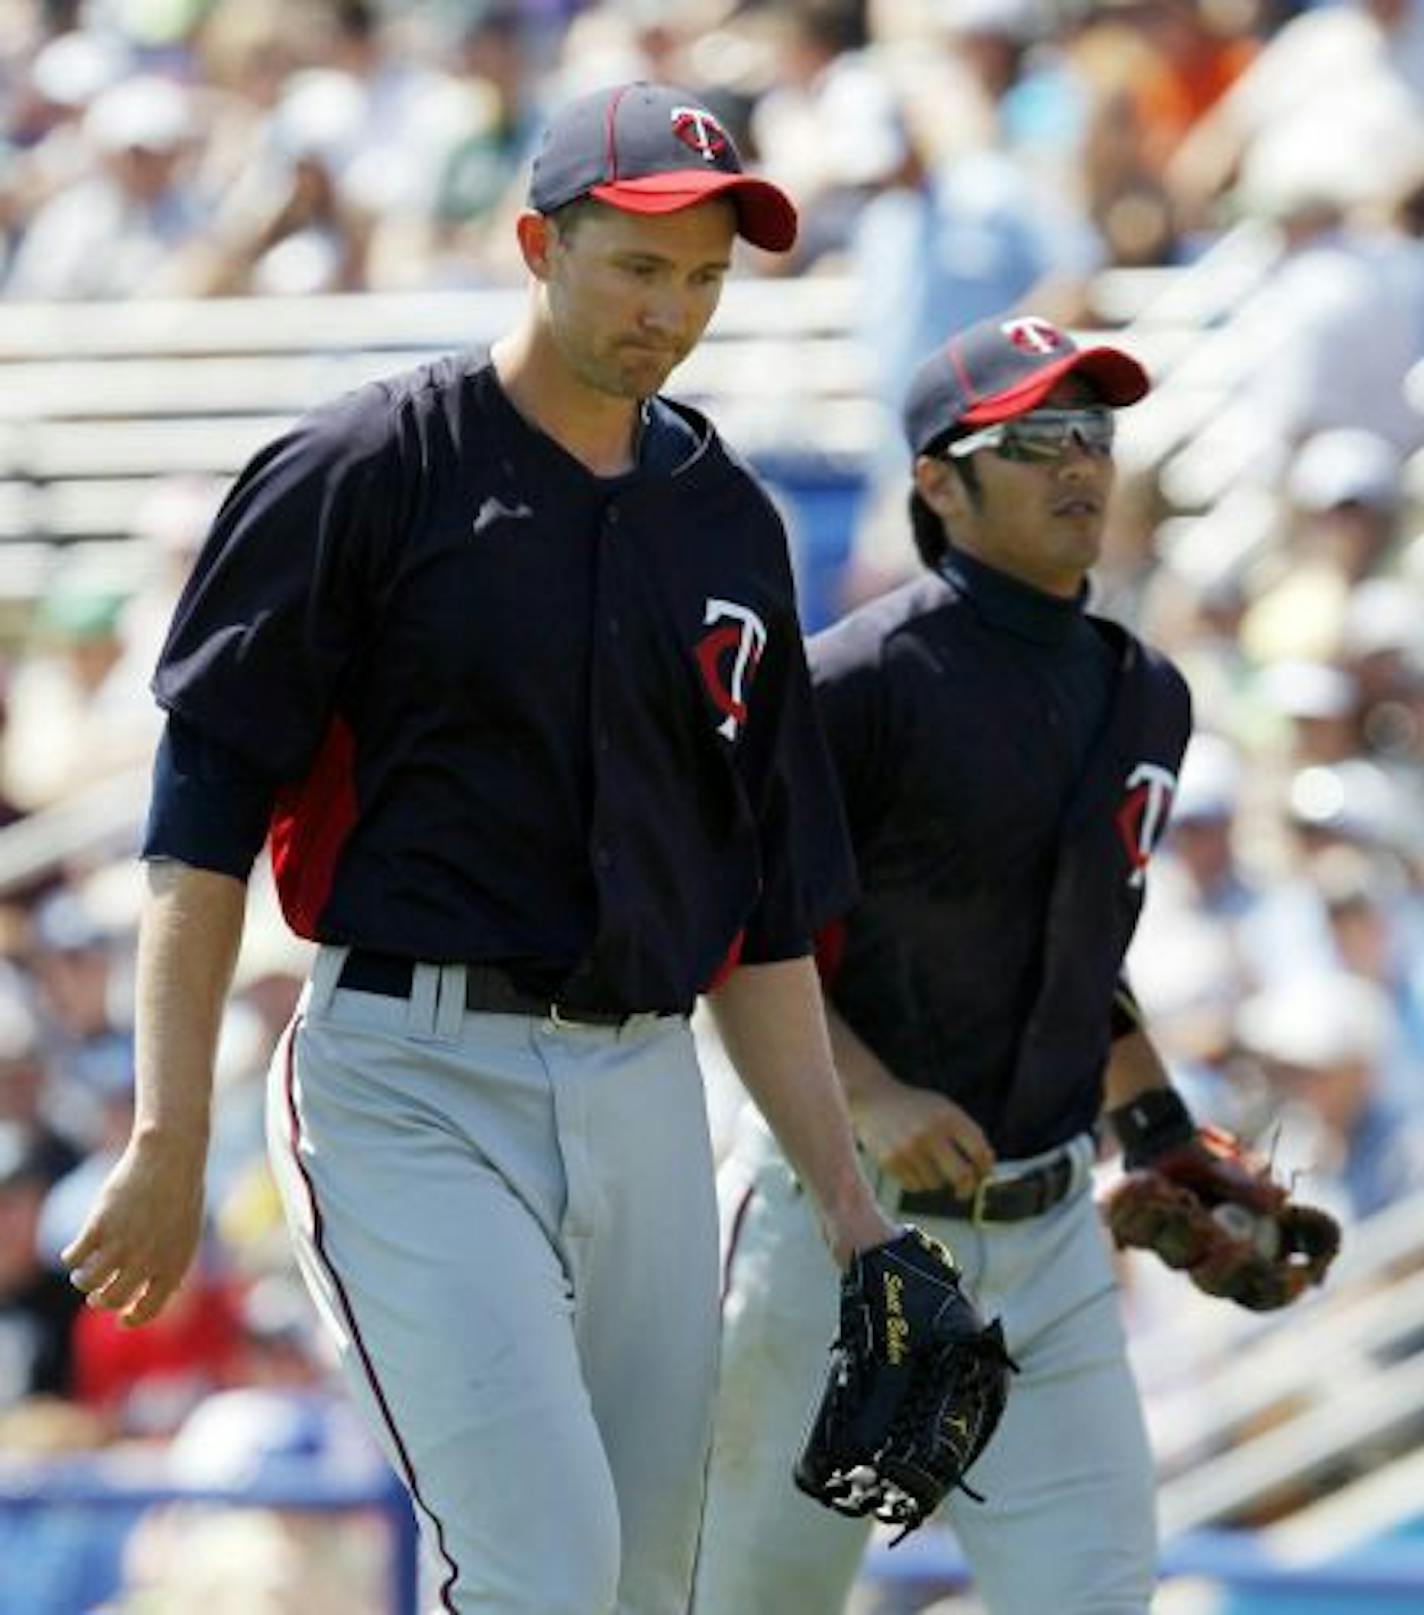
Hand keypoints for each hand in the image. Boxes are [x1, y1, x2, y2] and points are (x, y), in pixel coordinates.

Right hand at [60, 1129, 206, 1327]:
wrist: (170, 1159)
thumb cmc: (181, 1196)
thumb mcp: (186, 1234)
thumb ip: (172, 1265)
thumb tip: (163, 1293)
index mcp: (172, 1265)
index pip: (148, 1309)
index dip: (132, 1318)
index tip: (121, 1318)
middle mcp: (146, 1260)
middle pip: (111, 1300)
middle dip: (101, 1301)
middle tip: (96, 1296)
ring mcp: (121, 1243)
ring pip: (87, 1282)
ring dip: (82, 1282)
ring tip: (84, 1274)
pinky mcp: (99, 1226)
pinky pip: (74, 1258)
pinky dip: (71, 1258)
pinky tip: (74, 1252)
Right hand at [852, 1084, 994, 1195]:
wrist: (873, 1098)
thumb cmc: (914, 1106)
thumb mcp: (944, 1108)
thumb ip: (966, 1132)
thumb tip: (986, 1165)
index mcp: (948, 1116)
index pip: (979, 1151)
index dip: (985, 1168)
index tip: (983, 1174)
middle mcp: (929, 1133)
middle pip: (961, 1176)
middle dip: (967, 1187)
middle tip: (965, 1190)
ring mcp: (908, 1148)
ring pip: (935, 1184)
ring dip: (936, 1180)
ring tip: (927, 1165)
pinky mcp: (890, 1161)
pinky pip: (914, 1186)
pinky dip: (917, 1181)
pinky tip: (911, 1165)